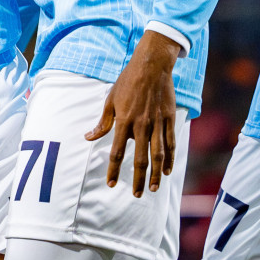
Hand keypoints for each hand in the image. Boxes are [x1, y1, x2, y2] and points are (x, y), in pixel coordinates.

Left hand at [86, 30, 180, 196]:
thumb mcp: (110, 100)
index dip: (112, 169)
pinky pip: (170, 142)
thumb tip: (89, 137)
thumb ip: (102, 122)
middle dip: (137, 179)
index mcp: (124, 121)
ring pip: (157, 155)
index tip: (110, 183)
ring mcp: (157, 123)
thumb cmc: (128, 81)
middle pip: (139, 159)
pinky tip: (168, 170)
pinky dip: (169, 158)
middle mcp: (141, 125)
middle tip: (136, 194)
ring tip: (153, 188)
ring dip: (155, 174)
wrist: (152, 65)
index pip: (116, 152)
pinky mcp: (169, 118)